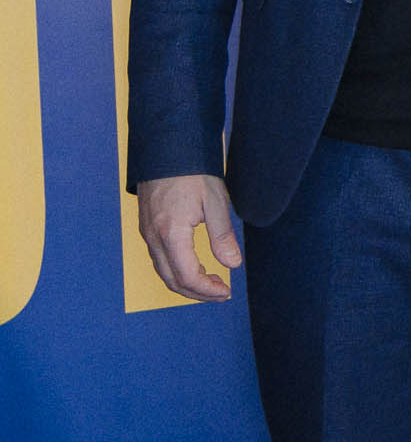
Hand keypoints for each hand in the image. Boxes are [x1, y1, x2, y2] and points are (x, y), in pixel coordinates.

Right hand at [136, 174, 242, 301]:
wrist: (167, 149)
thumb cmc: (193, 172)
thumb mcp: (216, 201)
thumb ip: (222, 236)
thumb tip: (232, 264)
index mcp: (171, 234)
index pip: (187, 277)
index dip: (207, 290)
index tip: (226, 292)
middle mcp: (153, 238)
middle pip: (172, 280)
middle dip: (197, 292)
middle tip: (222, 293)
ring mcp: (147, 234)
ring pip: (163, 271)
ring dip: (187, 283)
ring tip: (213, 282)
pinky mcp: (147, 228)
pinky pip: (159, 259)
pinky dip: (178, 270)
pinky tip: (196, 266)